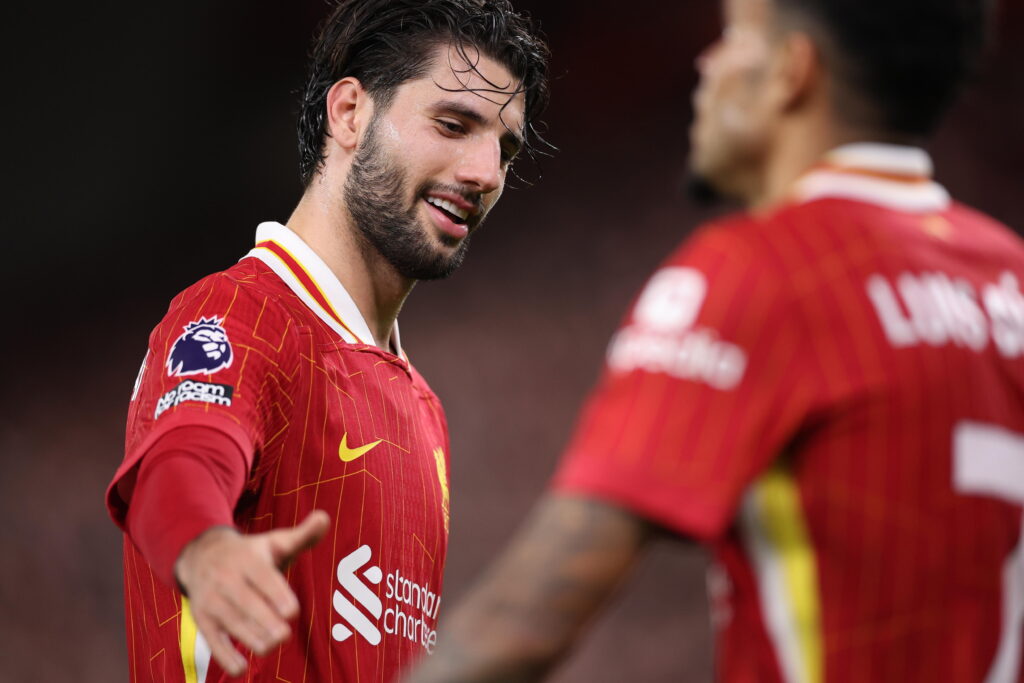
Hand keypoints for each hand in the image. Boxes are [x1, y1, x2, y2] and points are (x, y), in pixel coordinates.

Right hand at [174, 510, 330, 675]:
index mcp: (248, 559)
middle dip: (264, 620)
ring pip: (230, 621)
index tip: (292, 611)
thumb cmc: (251, 554)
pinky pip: (211, 638)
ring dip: (248, 637)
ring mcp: (212, 600)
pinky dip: (223, 655)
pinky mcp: (203, 619)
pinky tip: (240, 669)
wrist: (202, 555)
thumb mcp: (274, 541)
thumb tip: (325, 518)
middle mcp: (227, 579)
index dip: (277, 594)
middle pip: (246, 602)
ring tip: (269, 647)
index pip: (263, 577)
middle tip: (284, 635)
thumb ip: (302, 536)